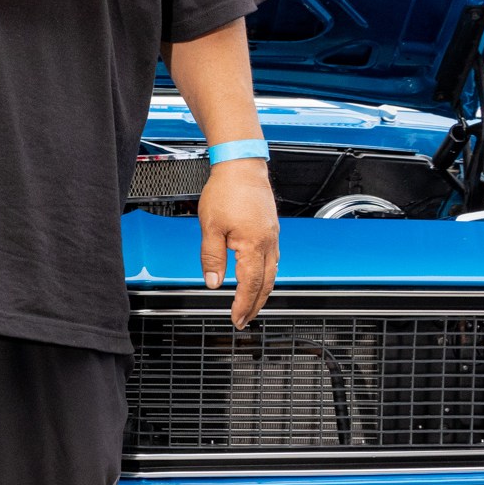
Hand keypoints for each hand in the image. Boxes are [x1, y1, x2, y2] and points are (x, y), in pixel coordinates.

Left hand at [198, 159, 278, 327]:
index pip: (250, 285)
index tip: (237, 318)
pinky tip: (259, 277)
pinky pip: (273, 259)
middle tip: (245, 319)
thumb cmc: (226, 190)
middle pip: (266, 283)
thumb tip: (214, 282)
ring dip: (263, 292)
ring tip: (252, 305)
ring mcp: (272, 236)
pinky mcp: (272, 229)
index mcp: (253, 244)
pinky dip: (267, 275)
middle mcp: (268, 242)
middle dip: (256, 305)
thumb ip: (212, 257)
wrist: (241, 165)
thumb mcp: (210, 226)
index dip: (243, 305)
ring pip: (273, 273)